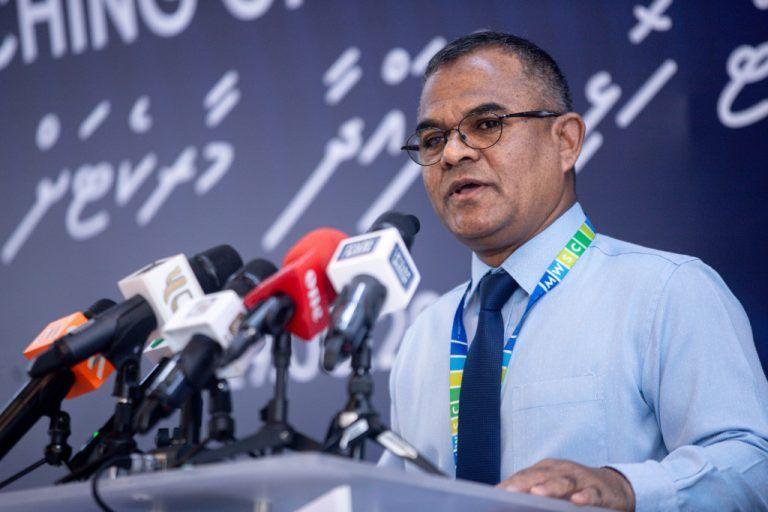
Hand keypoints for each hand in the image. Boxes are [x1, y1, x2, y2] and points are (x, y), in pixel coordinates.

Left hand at [496, 458, 634, 510]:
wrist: (614, 486)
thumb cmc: (574, 489)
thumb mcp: (553, 487)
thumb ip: (532, 493)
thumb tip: (506, 502)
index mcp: (547, 469)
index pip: (525, 475)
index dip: (510, 484)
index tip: (494, 493)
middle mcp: (562, 470)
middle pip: (541, 476)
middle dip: (523, 484)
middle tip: (508, 493)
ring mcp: (582, 479)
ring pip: (564, 482)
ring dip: (550, 487)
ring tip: (536, 494)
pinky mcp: (601, 491)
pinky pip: (592, 493)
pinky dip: (585, 496)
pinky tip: (576, 500)